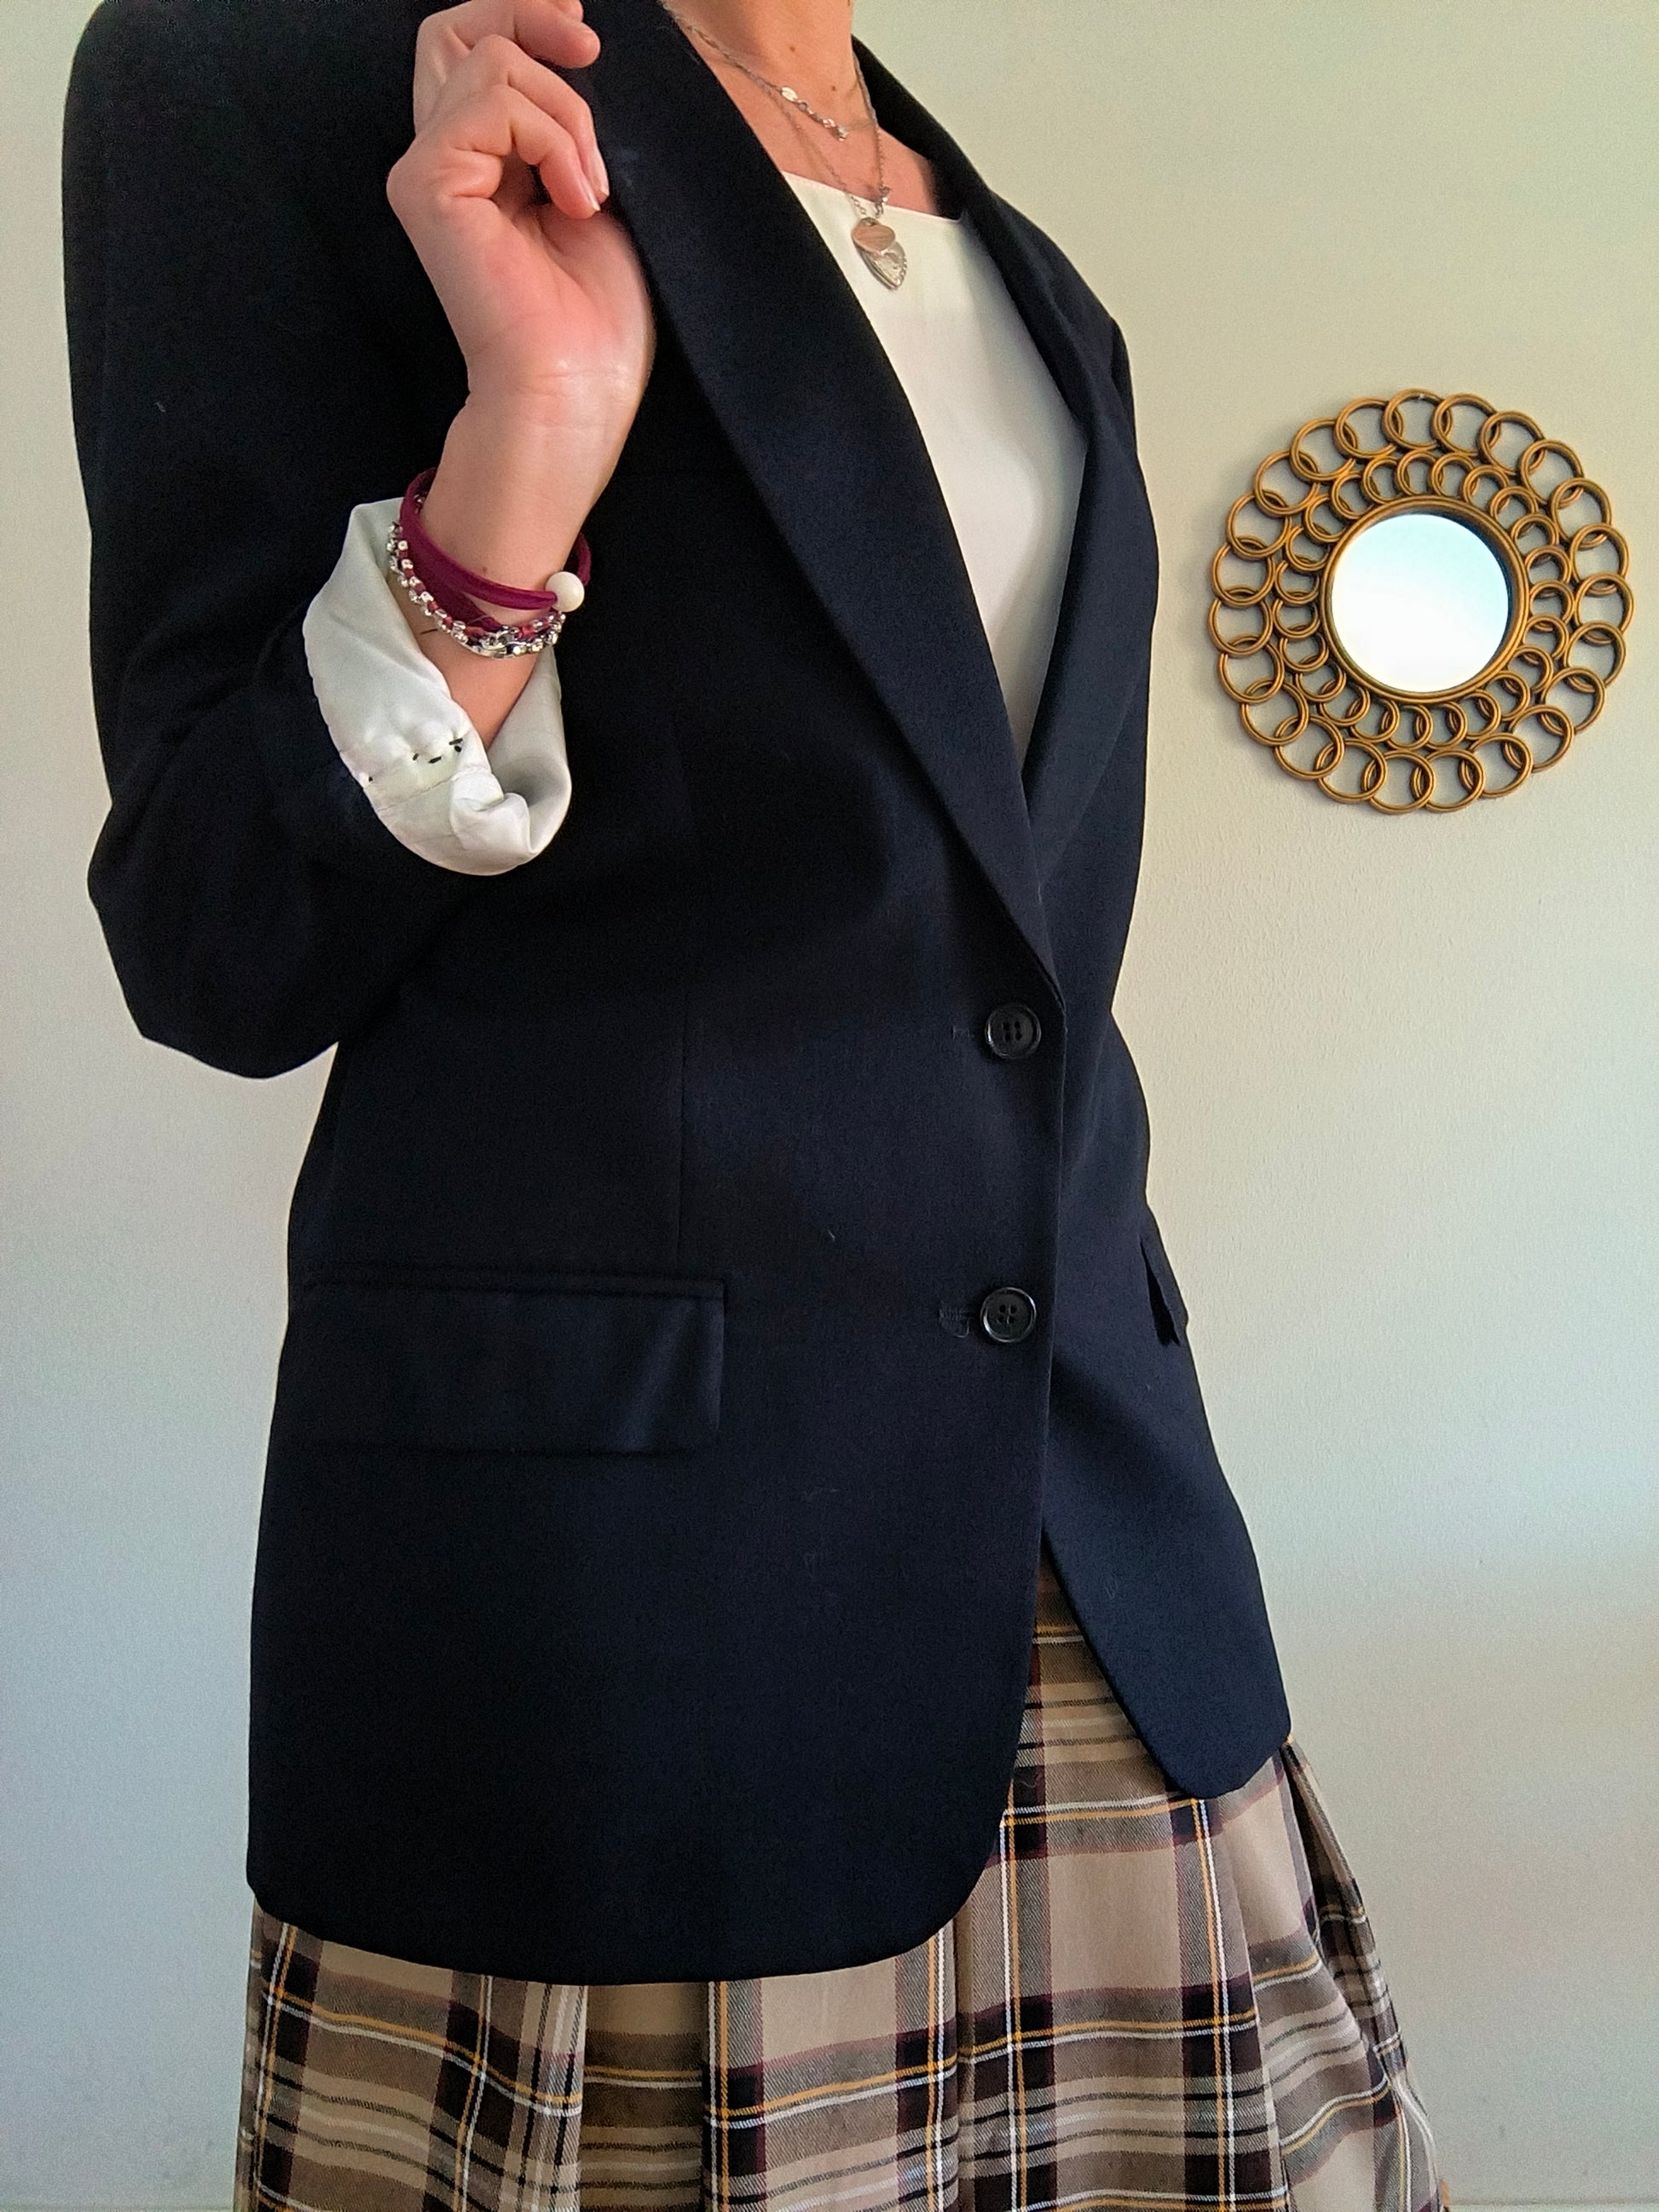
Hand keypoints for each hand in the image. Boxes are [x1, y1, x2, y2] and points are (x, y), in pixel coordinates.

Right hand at [386, 0, 653, 444]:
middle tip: (587, 50)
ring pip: (492, 61)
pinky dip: (553, 139)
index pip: (477, 49)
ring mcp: (427, 170)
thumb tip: (574, 47)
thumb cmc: (595, 323)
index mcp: (481, 163)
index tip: (584, 39)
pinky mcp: (426, 184)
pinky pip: (493, 103)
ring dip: (567, 115)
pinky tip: (577, 203)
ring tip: (591, 191)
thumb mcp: (595, 194)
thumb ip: (566, 125)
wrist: (573, 395)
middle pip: (457, 30)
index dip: (525, 18)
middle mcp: (443, 159)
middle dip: (528, 16)